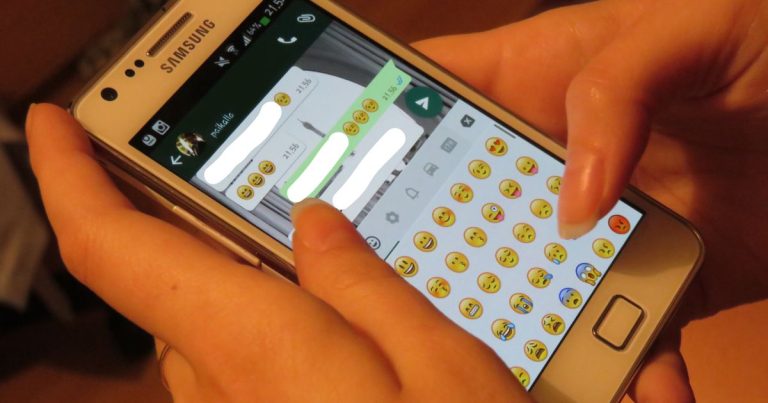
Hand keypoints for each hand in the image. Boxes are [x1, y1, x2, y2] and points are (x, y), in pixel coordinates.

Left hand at [26, 104, 530, 401]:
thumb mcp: (446, 372)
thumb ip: (371, 291)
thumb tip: (316, 225)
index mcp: (264, 354)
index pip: (121, 256)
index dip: (71, 180)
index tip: (53, 126)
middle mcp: (228, 397)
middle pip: (165, 292)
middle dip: (185, 227)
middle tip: (246, 183)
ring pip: (200, 334)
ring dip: (228, 280)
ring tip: (295, 245)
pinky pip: (230, 372)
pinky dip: (253, 327)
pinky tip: (322, 325)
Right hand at [415, 0, 767, 400]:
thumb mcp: (689, 26)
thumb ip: (614, 90)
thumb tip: (574, 200)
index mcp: (542, 79)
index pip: (432, 92)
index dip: (377, 122)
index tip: (332, 173)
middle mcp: (558, 158)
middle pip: (467, 210)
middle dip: (436, 258)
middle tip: (411, 303)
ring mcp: (606, 223)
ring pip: (538, 286)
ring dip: (531, 331)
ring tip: (527, 371)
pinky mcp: (662, 274)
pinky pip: (633, 332)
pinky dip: (636, 370)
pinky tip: (649, 392)